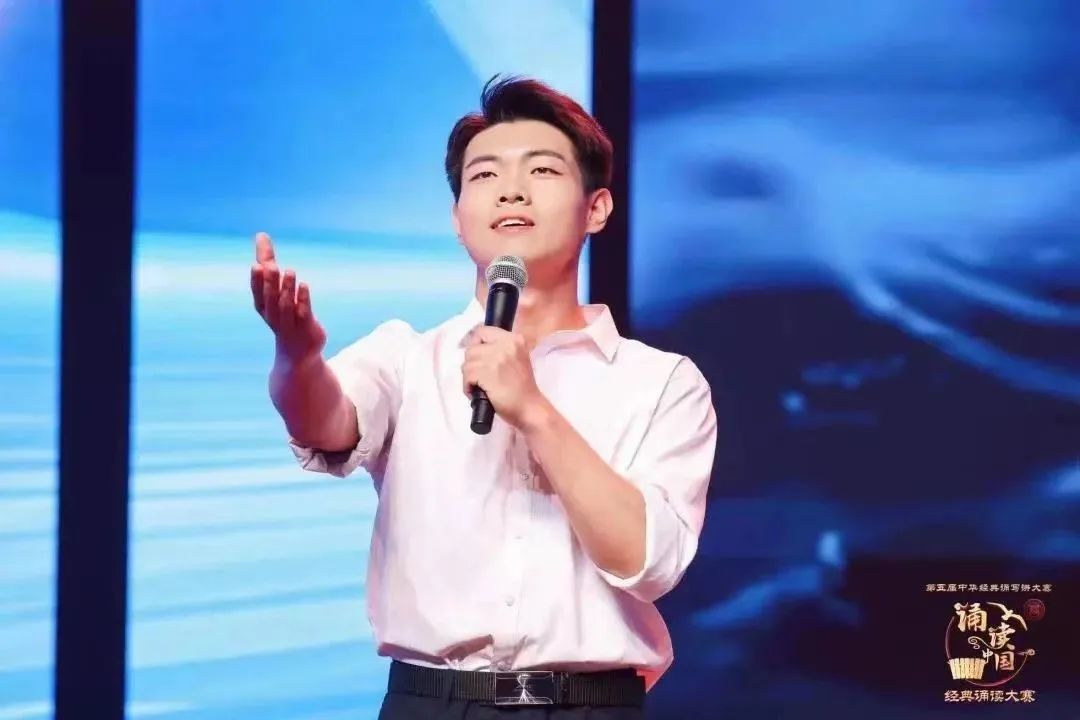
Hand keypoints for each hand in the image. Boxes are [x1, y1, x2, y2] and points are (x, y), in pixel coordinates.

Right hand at [250, 232, 326, 365]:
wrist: (297, 353)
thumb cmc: (283, 314)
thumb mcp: (274, 288)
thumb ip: (268, 261)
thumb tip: (261, 235)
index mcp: (264, 307)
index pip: (257, 293)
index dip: (256, 281)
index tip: (256, 266)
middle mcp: (274, 316)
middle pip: (270, 299)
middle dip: (270, 283)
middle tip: (271, 266)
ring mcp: (290, 323)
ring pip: (286, 306)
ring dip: (287, 289)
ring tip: (289, 271)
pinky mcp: (306, 328)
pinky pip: (303, 313)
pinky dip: (303, 299)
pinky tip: (304, 285)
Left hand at [461, 326, 547, 429]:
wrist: (529, 407)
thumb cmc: (522, 388)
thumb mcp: (518, 359)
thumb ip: (501, 350)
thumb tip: (476, 348)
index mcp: (514, 339)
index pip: (483, 331)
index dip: (476, 345)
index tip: (478, 359)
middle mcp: (505, 344)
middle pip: (472, 349)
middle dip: (472, 365)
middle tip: (480, 378)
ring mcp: (496, 358)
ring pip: (467, 363)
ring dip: (469, 378)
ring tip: (479, 387)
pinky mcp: (487, 372)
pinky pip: (467, 376)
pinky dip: (468, 387)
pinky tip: (477, 393)